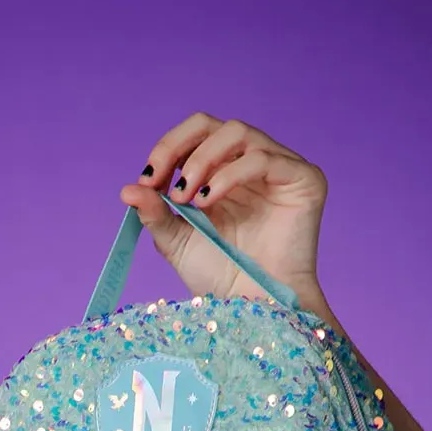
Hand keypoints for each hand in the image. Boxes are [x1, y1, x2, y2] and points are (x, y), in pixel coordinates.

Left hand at [120, 114, 331, 319]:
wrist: (251, 305)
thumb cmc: (219, 275)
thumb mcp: (175, 241)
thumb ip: (154, 213)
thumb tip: (126, 190)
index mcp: (223, 170)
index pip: (195, 134)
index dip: (167, 148)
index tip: (146, 181)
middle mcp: (251, 163)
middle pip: (214, 125)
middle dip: (179, 148)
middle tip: (161, 185)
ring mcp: (280, 167)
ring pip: (239, 132)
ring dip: (202, 161)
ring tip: (186, 199)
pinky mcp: (304, 179)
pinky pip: (264, 159)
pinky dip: (229, 176)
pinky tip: (208, 202)